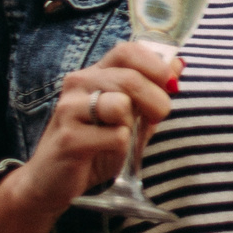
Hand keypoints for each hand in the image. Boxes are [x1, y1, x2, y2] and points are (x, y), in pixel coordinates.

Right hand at [11, 41, 181, 216]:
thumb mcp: (130, 117)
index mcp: (94, 74)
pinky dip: (121, 148)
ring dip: (133, 126)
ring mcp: (70, 109)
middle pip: (131, 78)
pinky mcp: (69, 137)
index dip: (156, 66)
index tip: (170, 87)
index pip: (128, 51)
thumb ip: (152, 92)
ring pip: (121, 105)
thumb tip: (179, 64)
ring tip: (121, 138)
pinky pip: (115, 136)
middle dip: (157, 101)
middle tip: (158, 118)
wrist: (52, 182)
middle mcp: (79, 84)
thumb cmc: (95, 147)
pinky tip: (104, 152)